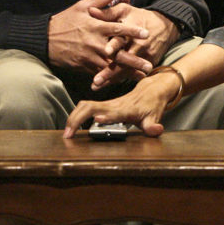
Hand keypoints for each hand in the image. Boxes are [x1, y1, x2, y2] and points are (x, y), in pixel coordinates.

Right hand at [47, 0, 150, 74]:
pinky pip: (99, 73)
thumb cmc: (65, 20)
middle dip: (134, 61)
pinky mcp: (83, 66)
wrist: (44, 39)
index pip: (118, 29)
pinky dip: (110, 77)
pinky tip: (121, 80)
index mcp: (96, 27)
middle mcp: (94, 43)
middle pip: (118, 54)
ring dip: (125, 72)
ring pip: (110, 66)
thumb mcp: (82, 6)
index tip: (146, 34)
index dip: (133, 31)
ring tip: (140, 77)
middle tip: (149, 66)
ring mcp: (88, 56)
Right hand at [63, 69, 181, 137]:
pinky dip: (76, 115)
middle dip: (76, 119)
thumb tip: (156, 130)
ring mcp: (107, 104)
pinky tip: (71, 126)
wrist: (151, 89)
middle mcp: (114, 105)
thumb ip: (153, 126)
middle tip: (68, 135)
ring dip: (73, 117)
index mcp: (126, 110)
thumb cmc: (152, 105)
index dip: (107, 116)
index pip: (114, 112)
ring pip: (84, 106)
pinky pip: (85, 107)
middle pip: (89, 107)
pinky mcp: (104, 105)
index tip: (97, 120)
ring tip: (66, 133)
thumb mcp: (155, 117)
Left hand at [91, 5, 179, 89]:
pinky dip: (122, 78)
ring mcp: (145, 56)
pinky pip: (134, 73)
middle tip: (96, 81)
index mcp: (131, 31)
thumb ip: (108, 13)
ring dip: (112, 79)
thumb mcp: (125, 11)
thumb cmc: (140, 17)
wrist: (165, 25)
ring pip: (127, 70)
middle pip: (123, 61)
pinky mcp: (150, 62)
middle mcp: (138, 45)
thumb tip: (91, 11)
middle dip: (109, 72)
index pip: (122, 39)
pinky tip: (109, 85)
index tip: (106, 51)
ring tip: (98, 86)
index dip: (114, 45)